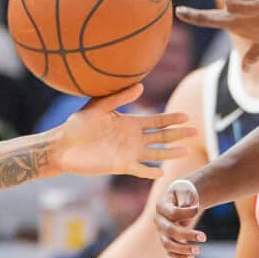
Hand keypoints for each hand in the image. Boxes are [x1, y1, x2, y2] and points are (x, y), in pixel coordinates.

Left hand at [49, 89, 188, 177]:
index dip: (172, 119)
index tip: (187, 116)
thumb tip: (141, 86)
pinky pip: (140, 169)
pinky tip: (161, 172)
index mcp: (130, 123)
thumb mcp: (98, 106)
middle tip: (195, 132)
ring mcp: (128, 153)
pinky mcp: (120, 166)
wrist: (63, 146)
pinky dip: (150, 171)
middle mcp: (133, 139)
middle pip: (161, 137)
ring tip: (186, 152)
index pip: (156, 121)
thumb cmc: (78, 124)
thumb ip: (119, 98)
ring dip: (170, 153)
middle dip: (178, 134)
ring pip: (155, 153)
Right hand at [153, 177, 204, 257]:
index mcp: (161, 206)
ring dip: (183, 249)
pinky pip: (170, 252)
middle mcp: (158, 220)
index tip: (199, 208)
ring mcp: (161, 232)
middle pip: (170, 230)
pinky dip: (180, 256)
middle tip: (204, 237)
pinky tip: (193, 257)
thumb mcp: (186, 190)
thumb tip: (186, 207)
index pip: (173, 213)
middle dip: (187, 234)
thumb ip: (185, 197)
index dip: (187, 213)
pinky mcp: (167, 240)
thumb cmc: (185, 193)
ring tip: (198, 250)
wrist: (182, 199)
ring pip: (168, 244)